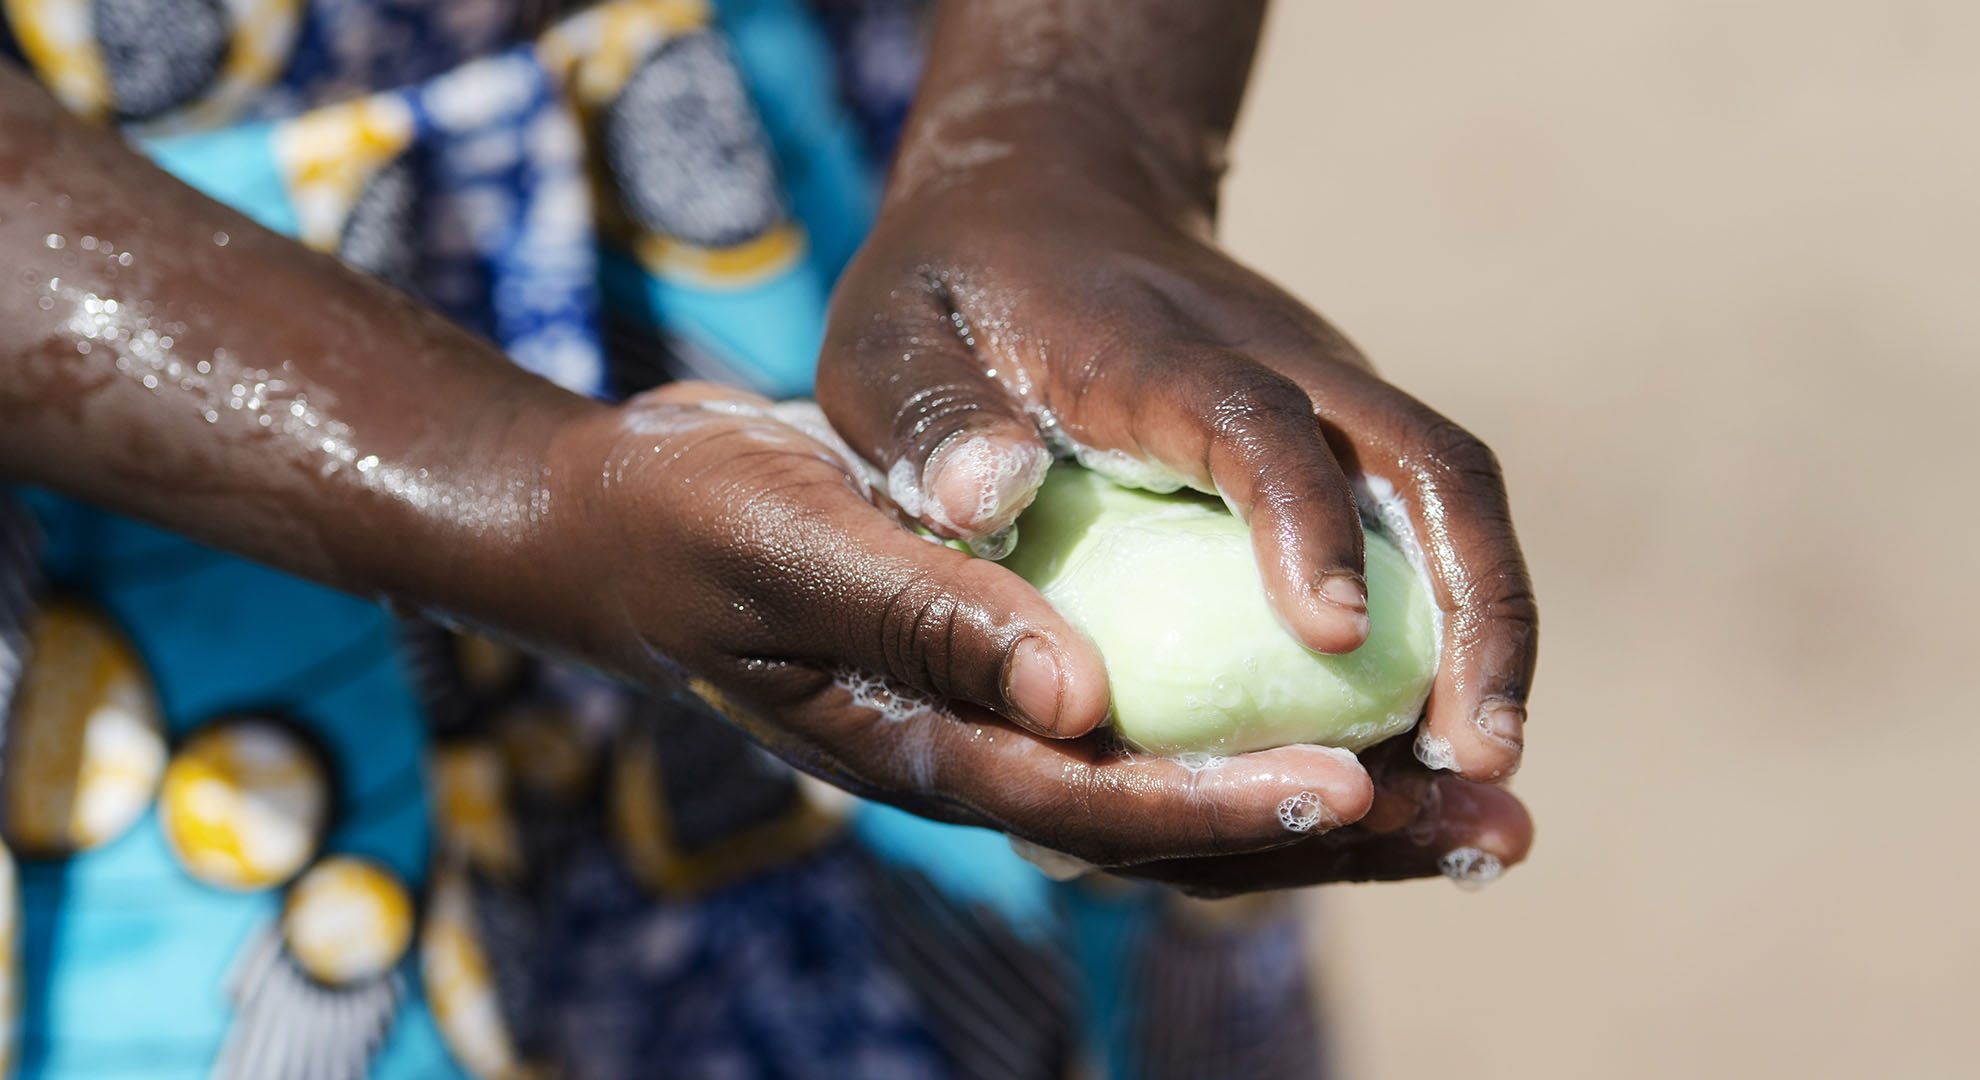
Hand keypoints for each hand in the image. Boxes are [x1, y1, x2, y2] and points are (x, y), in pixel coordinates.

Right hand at [543, 382, 1406, 883]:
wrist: (639, 518)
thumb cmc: (691, 520)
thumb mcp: (788, 543)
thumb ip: (923, 615)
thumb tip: (1076, 696)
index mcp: (933, 748)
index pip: (1100, 802)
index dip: (1227, 805)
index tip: (1356, 789)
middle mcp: (995, 757)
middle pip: (1186, 832)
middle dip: (1341, 840)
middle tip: (1496, 830)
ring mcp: (1018, 725)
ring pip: (1201, 791)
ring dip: (1345, 805)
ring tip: (1483, 804)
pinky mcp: (1037, 674)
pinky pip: (1176, 726)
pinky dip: (1277, 731)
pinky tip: (1376, 715)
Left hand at [817, 107, 1538, 783]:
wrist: (1048, 199)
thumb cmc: (954, 295)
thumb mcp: (892, 339)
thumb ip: (925, 417)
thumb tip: (982, 504)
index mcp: (1151, 349)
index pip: (1255, 417)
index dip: (1299, 515)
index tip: (1328, 629)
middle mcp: (1280, 363)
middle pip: (1425, 463)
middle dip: (1474, 605)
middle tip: (1479, 754)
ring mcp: (1329, 399)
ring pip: (1452, 501)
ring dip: (1488, 631)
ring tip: (1481, 773)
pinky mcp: (1345, 438)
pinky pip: (1427, 529)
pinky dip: (1454, 630)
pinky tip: (1438, 738)